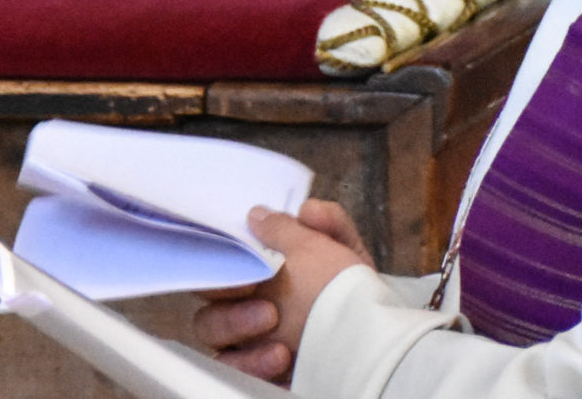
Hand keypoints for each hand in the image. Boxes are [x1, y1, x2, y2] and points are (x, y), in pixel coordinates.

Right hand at [192, 199, 374, 380]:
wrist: (372, 340)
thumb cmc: (351, 289)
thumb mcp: (338, 246)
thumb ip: (305, 224)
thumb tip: (261, 213)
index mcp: (264, 266)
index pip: (221, 256)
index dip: (219, 252)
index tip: (237, 253)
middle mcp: (250, 299)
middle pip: (208, 291)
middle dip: (223, 288)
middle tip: (251, 286)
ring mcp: (249, 336)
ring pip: (211, 328)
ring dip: (236, 323)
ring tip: (271, 319)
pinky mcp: (254, 368)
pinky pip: (232, 365)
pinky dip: (251, 361)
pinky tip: (280, 356)